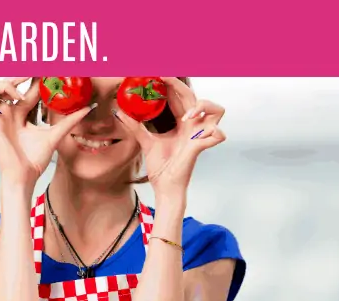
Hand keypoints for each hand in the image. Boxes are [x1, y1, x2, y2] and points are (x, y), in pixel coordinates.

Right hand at [0, 78, 92, 186]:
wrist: (25, 176)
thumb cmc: (35, 161)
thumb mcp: (56, 135)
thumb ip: (70, 120)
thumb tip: (89, 107)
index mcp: (21, 113)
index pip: (25, 88)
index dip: (31, 77)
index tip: (43, 69)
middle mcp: (7, 113)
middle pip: (4, 83)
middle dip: (15, 75)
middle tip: (29, 74)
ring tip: (15, 95)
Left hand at [114, 78, 225, 199]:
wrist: (164, 187)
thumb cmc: (161, 168)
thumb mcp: (145, 142)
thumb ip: (136, 127)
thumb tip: (120, 112)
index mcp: (182, 123)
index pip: (180, 97)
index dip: (171, 84)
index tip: (158, 75)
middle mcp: (194, 126)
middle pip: (194, 97)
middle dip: (180, 85)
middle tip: (164, 78)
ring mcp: (200, 136)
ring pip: (217, 109)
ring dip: (203, 106)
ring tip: (186, 115)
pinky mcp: (201, 147)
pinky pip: (218, 134)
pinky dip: (214, 131)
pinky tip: (198, 135)